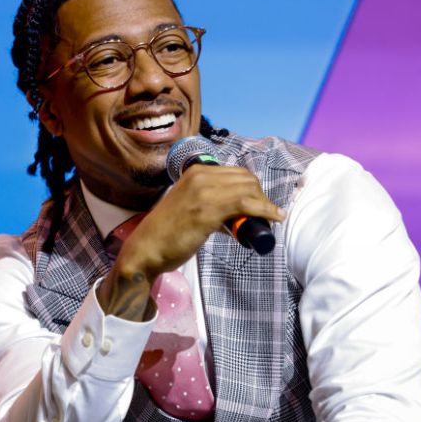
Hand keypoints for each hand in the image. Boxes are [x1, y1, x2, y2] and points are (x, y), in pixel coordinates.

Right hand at [97, 166, 283, 320]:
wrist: (146, 249)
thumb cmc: (167, 233)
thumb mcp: (188, 207)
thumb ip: (208, 203)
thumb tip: (234, 216)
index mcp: (195, 172)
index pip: (237, 173)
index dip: (254, 189)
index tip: (259, 206)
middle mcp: (200, 176)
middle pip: (246, 178)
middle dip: (260, 196)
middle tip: (263, 215)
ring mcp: (203, 191)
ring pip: (248, 189)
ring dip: (265, 204)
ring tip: (270, 219)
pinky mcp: (207, 210)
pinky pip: (245, 204)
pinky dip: (265, 210)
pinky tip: (274, 217)